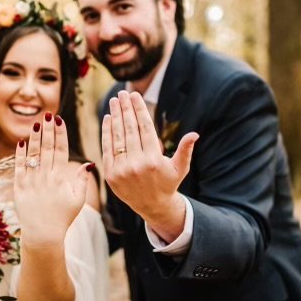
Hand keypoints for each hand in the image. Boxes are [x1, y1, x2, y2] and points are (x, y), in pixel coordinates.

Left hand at [14, 112, 91, 248]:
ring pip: (33, 154)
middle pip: (47, 148)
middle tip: (48, 115)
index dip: (60, 134)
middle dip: (47, 130)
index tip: (60, 121)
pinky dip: (20, 154)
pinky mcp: (19, 187)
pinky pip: (19, 167)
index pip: (61, 151)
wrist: (43, 234)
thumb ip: (82, 181)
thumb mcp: (77, 200)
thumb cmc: (63, 218)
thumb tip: (88, 164)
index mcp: (60, 179)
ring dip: (35, 137)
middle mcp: (45, 177)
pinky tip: (22, 142)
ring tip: (37, 122)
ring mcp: (31, 182)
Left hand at [102, 91, 198, 235]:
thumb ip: (185, 150)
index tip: (135, 95)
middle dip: (125, 109)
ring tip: (114, 101)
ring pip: (117, 137)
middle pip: (130, 130)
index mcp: (154, 160)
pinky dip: (106, 133)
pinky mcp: (111, 175)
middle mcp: (137, 165)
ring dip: (115, 116)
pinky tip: (107, 119)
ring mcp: (122, 170)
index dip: (139, 109)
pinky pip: (107, 149)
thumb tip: (194, 134)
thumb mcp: (180, 167)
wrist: (152, 206)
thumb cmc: (168, 182)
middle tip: (122, 93)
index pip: (145, 128)